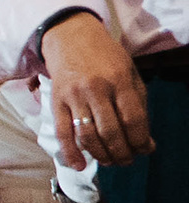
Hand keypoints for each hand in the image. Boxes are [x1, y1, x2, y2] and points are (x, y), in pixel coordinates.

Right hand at [41, 12, 153, 165]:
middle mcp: (96, 89)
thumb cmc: (105, 57)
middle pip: (111, 131)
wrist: (70, 37)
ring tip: (110, 161)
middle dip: (122, 153)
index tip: (145, 150)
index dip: (140, 140)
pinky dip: (70, 152)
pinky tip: (80, 165)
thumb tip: (144, 138)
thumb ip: (138, 102)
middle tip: (127, 161)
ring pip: (88, 135)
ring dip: (101, 155)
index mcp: (119, 80)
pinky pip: (63, 132)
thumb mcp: (129, 72)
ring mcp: (74, 96)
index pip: (133, 119)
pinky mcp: (57, 102)